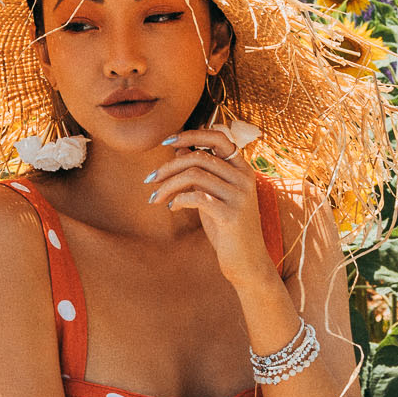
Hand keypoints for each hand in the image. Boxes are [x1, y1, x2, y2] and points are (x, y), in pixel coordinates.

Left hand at [144, 126, 273, 285]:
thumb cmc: (227, 227)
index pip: (218, 137)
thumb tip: (179, 149)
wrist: (247, 261)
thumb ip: (201, 172)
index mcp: (242, 169)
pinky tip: (173, 208)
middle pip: (198, 157)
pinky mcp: (231, 215)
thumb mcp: (213, 195)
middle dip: (168, 167)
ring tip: (156, 198)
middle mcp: (244, 178)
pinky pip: (197, 197)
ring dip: (167, 185)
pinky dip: (179, 199)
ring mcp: (240, 196)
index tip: (166, 142)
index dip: (191, 134)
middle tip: (149, 180)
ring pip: (194, 175)